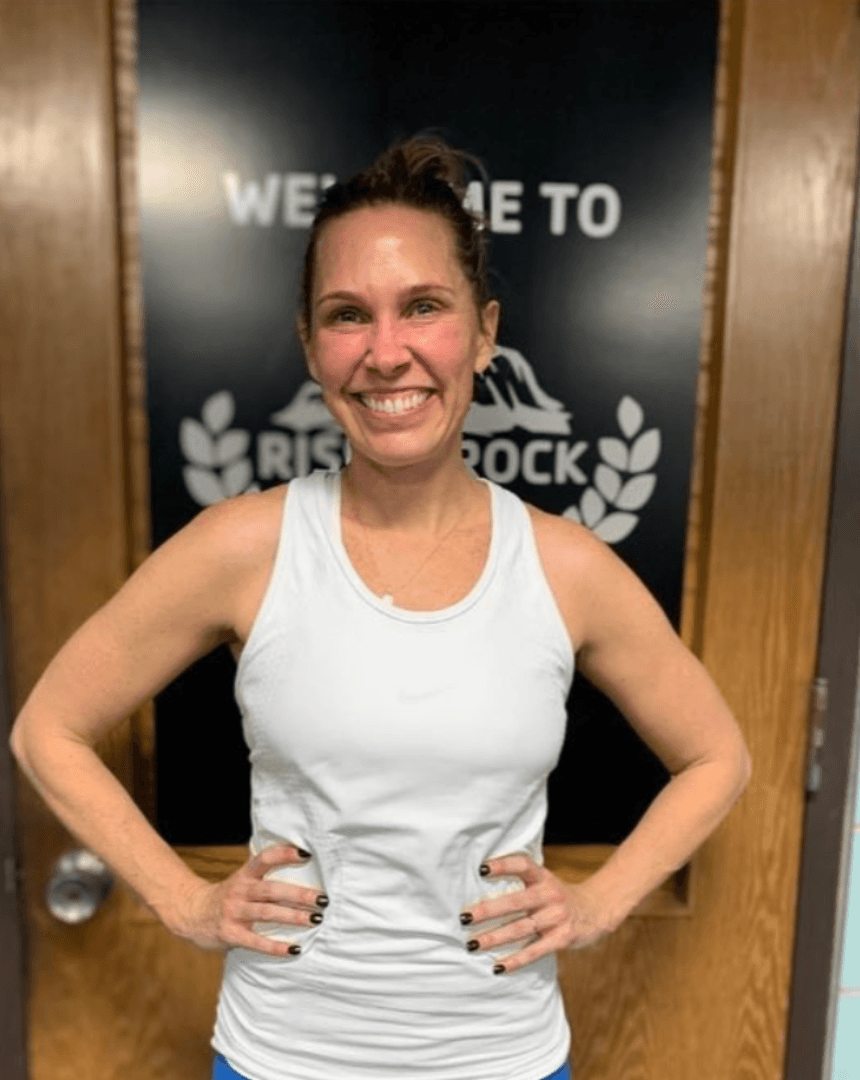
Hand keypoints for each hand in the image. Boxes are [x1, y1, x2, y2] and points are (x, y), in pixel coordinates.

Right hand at [175, 844, 327, 956]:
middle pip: (272, 890)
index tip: (306, 854)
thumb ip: (264, 877)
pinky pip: (255, 942)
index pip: (264, 859)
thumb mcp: (242, 880)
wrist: (190, 913)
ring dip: (292, 917)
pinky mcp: (230, 934)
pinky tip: (293, 949)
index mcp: (244, 875)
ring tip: (315, 920)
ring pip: (267, 913)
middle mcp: (240, 891)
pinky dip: (275, 946)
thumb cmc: (227, 896)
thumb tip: (302, 870)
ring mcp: (234, 912)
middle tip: (323, 899)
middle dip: (299, 894)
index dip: (284, 854)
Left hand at [461, 853, 620, 974]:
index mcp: (543, 876)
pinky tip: (498, 966)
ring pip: (522, 928)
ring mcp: (558, 917)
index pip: (523, 865)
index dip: (503, 865)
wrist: (596, 910)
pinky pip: (536, 951)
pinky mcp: (563, 938)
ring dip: (495, 937)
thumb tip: (479, 881)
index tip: (482, 868)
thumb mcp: (544, 881)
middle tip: (464, 917)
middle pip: (516, 901)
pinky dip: (516, 960)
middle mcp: (550, 894)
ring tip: (472, 944)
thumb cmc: (557, 896)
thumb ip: (520, 881)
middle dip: (488, 910)